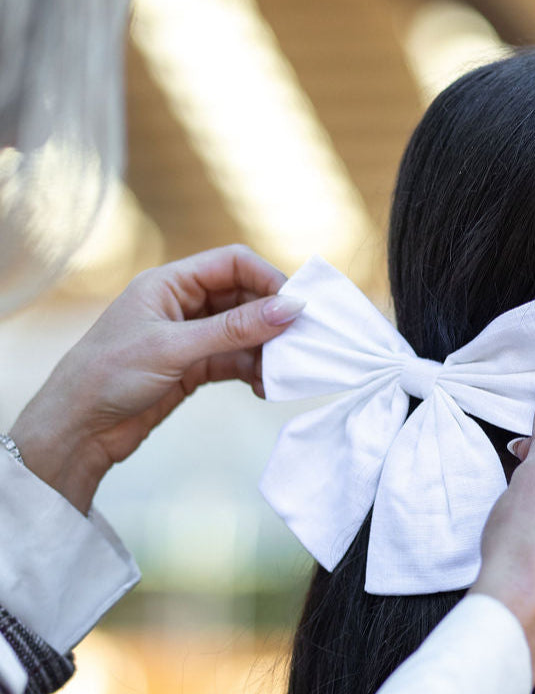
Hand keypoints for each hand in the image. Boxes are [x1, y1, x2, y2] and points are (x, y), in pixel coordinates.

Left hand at [11, 245, 301, 512]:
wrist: (77, 430)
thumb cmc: (109, 376)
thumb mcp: (175, 348)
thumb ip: (235, 329)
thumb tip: (290, 308)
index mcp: (169, 283)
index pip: (232, 263)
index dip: (267, 279)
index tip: (295, 306)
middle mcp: (182, 304)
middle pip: (244, 297)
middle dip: (272, 318)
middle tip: (299, 342)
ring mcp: (190, 337)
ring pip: (244, 332)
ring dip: (267, 350)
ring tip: (281, 372)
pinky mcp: (194, 368)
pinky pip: (236, 360)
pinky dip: (254, 371)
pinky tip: (264, 387)